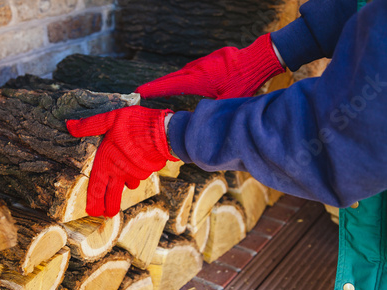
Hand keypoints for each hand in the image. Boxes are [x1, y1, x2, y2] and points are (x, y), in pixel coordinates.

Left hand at [66, 106, 178, 216]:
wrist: (162, 131)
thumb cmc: (134, 124)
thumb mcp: (109, 119)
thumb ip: (90, 125)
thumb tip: (70, 126)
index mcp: (106, 161)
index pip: (96, 187)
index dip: (93, 202)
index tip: (92, 212)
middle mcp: (119, 172)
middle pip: (112, 196)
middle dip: (108, 207)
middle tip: (107, 214)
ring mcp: (134, 174)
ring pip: (128, 186)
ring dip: (125, 186)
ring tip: (122, 183)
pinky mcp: (147, 172)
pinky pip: (139, 177)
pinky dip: (136, 174)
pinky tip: (137, 164)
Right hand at [136, 33, 284, 98]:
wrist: (258, 59)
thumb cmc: (244, 82)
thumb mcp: (227, 102)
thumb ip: (211, 112)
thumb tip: (199, 124)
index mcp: (197, 80)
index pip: (170, 85)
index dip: (153, 89)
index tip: (139, 92)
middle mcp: (196, 69)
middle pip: (171, 78)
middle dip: (156, 85)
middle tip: (141, 91)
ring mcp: (202, 62)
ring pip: (181, 73)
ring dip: (169, 81)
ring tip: (157, 89)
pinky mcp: (209, 59)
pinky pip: (191, 69)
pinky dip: (182, 76)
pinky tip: (181, 82)